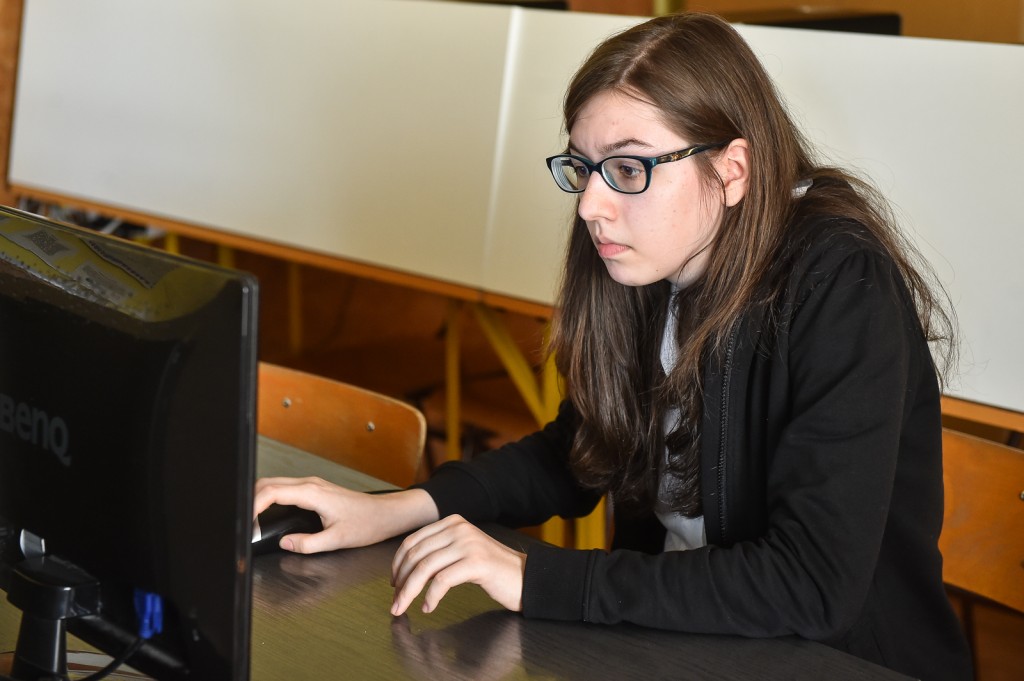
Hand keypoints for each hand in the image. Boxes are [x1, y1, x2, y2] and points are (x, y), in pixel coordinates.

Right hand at [254, 476, 437, 553]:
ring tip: (251, 520)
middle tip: (242, 524)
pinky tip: (266, 512)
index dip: (252, 505)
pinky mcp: (313, 489)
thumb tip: (285, 544)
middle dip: (250, 500)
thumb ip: (308, 544)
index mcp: (312, 493)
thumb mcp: (337, 540)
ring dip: (259, 498)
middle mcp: (310, 484)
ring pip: (275, 484)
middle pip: (268, 483)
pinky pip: (284, 488)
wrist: (385, 514)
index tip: (246, 523)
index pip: (272, 492)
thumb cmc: (367, 524)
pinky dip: (270, 498)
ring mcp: (311, 485)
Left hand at [390, 515, 525, 616]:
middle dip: (401, 581)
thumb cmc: (493, 570)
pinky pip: (442, 581)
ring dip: (409, 591)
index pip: (413, 541)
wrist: (525, 577)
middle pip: (416, 555)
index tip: (394, 583)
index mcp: (453, 523)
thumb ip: (440, 551)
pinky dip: (431, 597)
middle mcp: (459, 528)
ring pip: (425, 568)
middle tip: (395, 602)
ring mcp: (468, 544)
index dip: (397, 564)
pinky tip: (428, 607)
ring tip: (403, 607)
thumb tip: (407, 569)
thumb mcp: (463, 552)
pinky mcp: (477, 562)